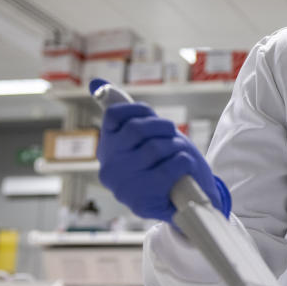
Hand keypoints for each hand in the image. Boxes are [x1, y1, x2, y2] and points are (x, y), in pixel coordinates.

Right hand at [96, 98, 229, 223]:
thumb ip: (126, 113)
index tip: (154, 117)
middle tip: (173, 136)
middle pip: (136, 129)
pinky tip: (183, 168)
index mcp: (107, 150)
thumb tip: (97, 82)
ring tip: (179, 156)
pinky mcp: (142, 202)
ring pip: (155, 148)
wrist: (189, 203)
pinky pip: (168, 167)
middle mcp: (109, 169)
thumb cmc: (169, 163)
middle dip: (163, 128)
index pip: (114, 116)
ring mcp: (123, 187)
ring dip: (176, 147)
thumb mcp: (149, 135)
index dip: (140, 110)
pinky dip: (183, 162)